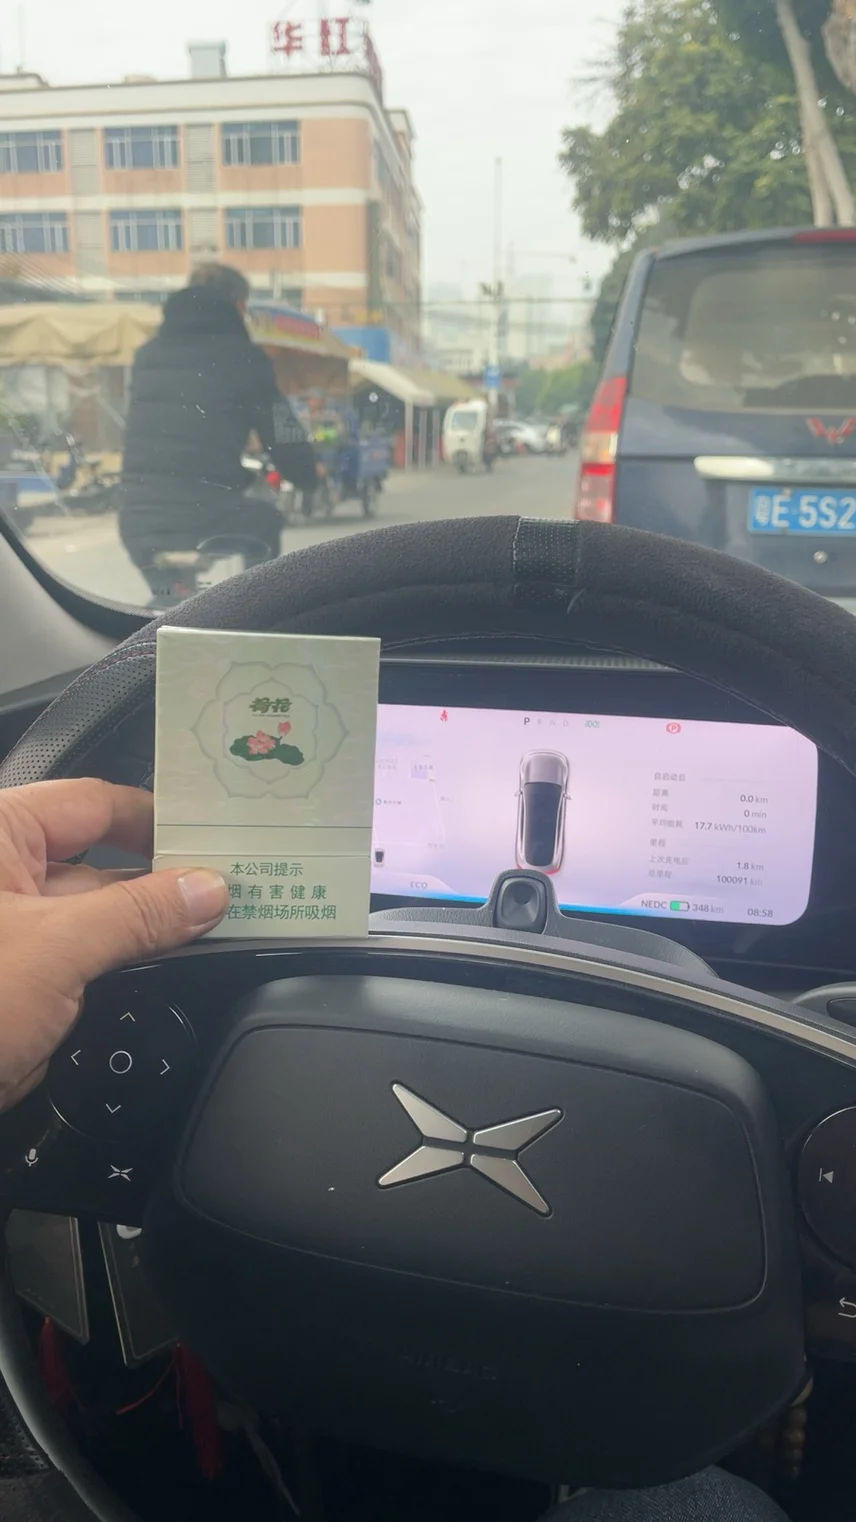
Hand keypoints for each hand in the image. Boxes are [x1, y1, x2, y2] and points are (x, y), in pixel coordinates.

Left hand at [0, 780, 226, 1110]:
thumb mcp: (55, 949)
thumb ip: (139, 913)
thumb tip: (206, 890)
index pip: (96, 802)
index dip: (161, 818)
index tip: (222, 838)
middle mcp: (0, 875)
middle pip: (102, 860)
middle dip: (163, 879)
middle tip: (235, 890)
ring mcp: (7, 933)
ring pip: (95, 917)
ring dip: (148, 930)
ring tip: (216, 930)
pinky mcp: (15, 985)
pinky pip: (82, 962)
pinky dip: (122, 968)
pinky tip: (168, 973)